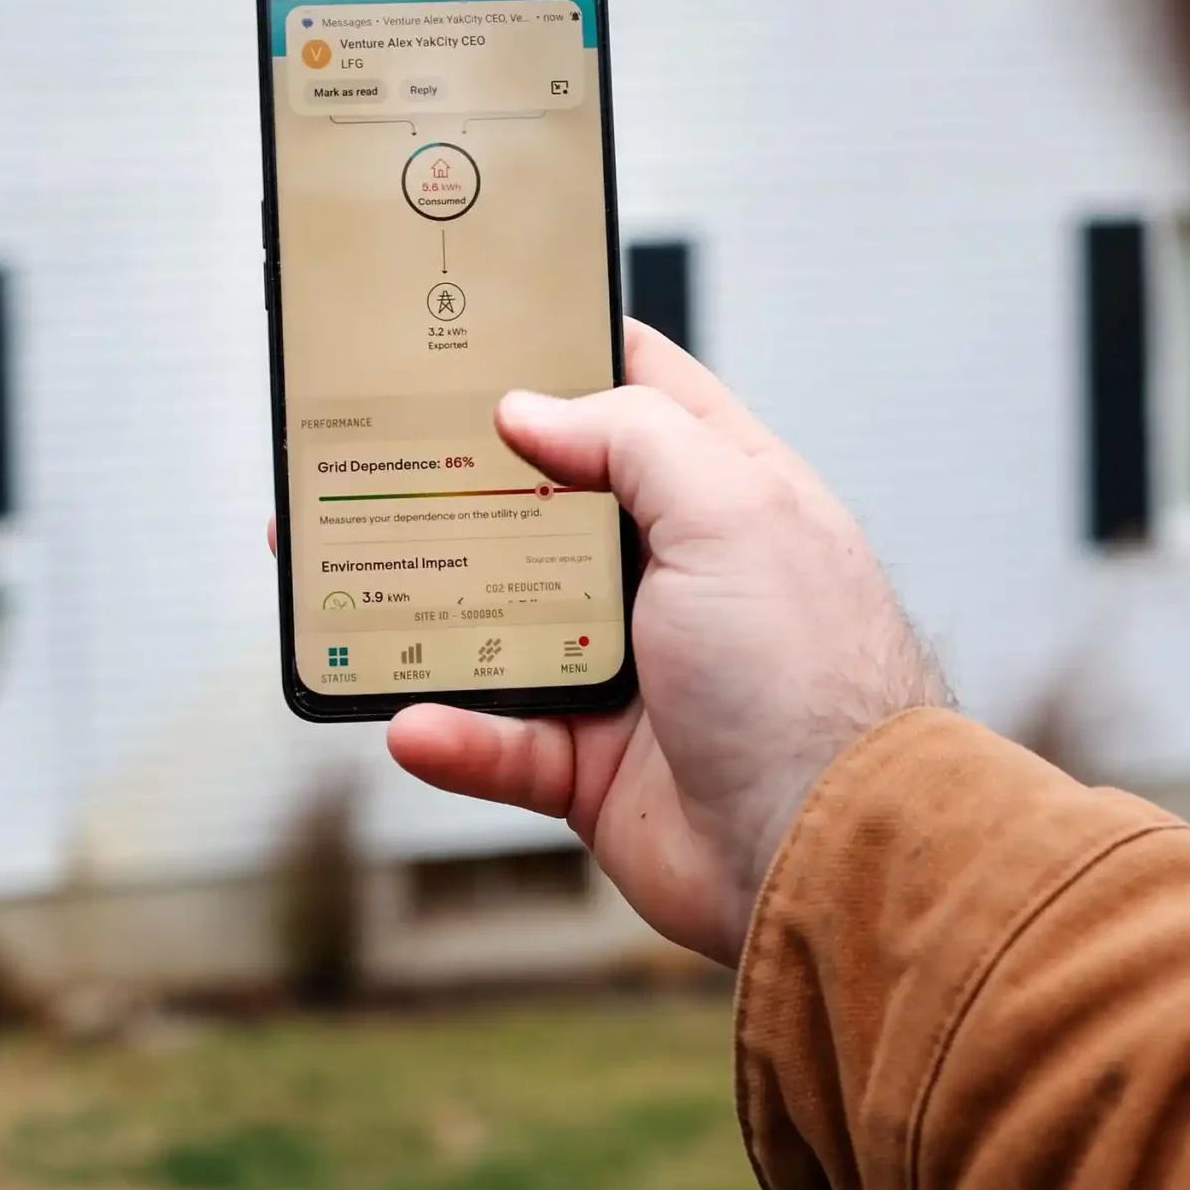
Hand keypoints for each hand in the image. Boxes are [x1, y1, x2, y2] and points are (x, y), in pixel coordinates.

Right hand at [387, 329, 947, 967]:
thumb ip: (633, 437)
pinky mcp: (594, 766)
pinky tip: (412, 722)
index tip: (479, 334)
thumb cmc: (809, 674)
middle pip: (548, 508)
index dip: (566, 355)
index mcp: (725, 496)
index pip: (642, 395)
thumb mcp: (732, 511)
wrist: (829, 855)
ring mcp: (630, 672)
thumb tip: (528, 408)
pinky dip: (455, 735)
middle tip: (385, 453)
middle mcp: (675, 576)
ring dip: (437, 613)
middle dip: (468, 485)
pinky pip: (501, 743)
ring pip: (505, 624)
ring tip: (359, 584)